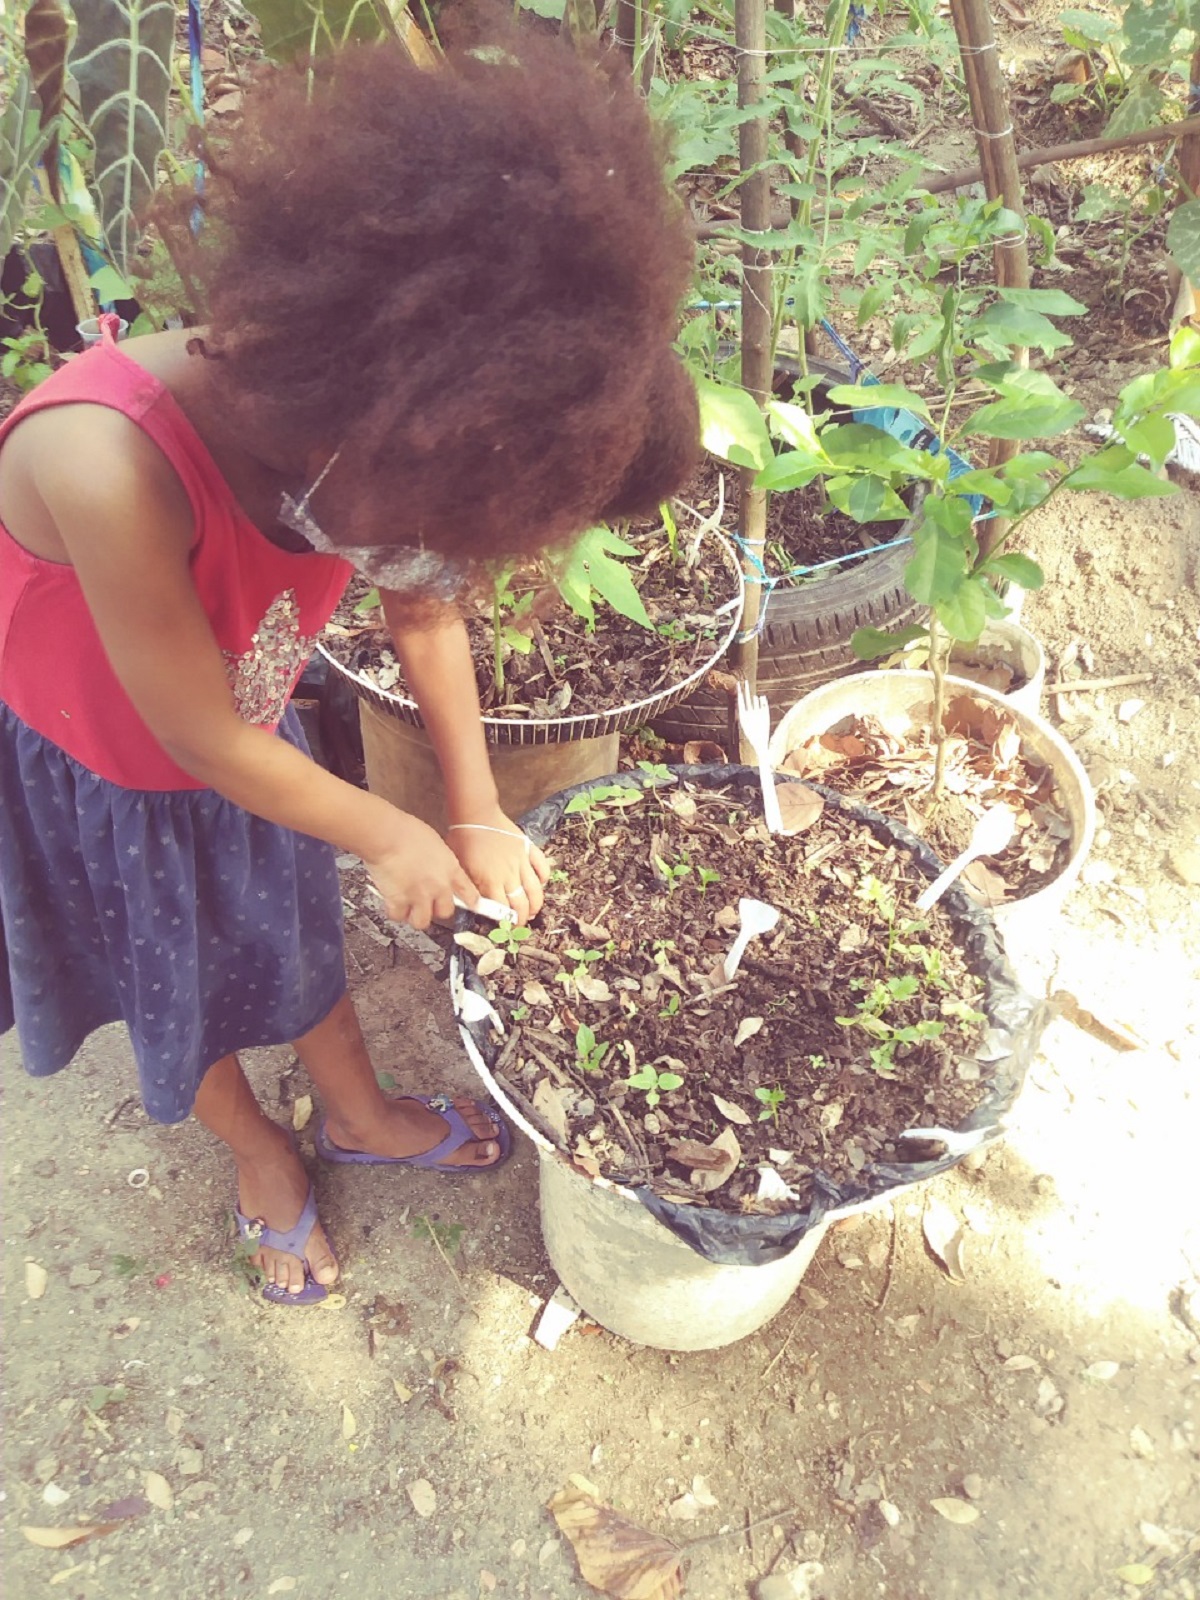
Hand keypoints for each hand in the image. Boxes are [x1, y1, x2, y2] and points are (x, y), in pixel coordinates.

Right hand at [364, 814, 480, 929]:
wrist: (388, 835)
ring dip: (415, 915)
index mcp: (450, 869)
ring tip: (408, 908)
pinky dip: (394, 912)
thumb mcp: (435, 843)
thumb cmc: (407, 831)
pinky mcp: (399, 902)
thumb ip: (439, 860)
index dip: (470, 901)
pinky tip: (392, 904)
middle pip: (445, 912)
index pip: (468, 892)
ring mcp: (419, 896)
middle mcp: (438, 887)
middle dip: (436, 909)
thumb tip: (434, 866)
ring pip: (422, 921)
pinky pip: (398, 916)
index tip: (472, 905)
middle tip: (427, 903)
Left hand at [447, 809, 550, 924]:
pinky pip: (542, 867)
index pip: (503, 910)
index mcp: (491, 882)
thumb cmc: (463, 840)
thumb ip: (470, 887)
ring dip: (536, 903)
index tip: (506, 927)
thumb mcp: (460, 868)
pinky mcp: (528, 849)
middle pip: (522, 904)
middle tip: (520, 923)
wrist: (476, 814)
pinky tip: (541, 883)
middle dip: (523, 918)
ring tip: (533, 910)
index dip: (506, 922)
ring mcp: (521, 862)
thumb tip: (475, 903)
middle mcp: (509, 875)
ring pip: (535, 890)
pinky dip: (544, 877)